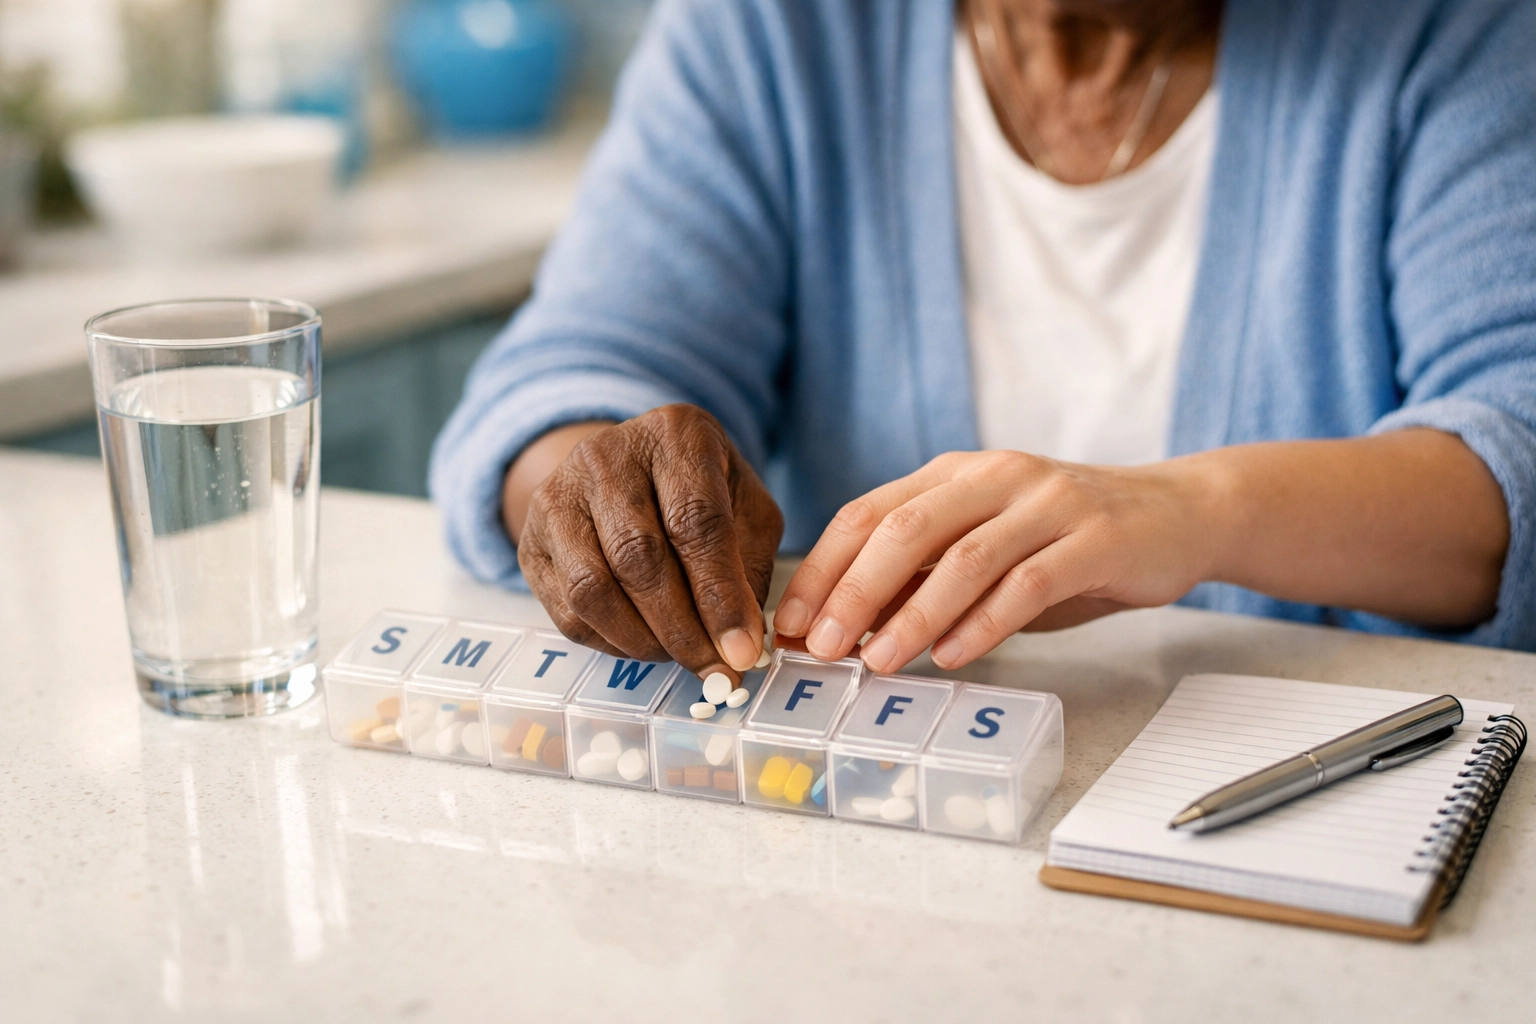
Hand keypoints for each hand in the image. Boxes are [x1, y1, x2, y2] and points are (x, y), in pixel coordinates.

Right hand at [513, 404, 784, 678]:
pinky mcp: (530, 541)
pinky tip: (643, 644)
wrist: (626, 468)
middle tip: (714, 668)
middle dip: (682, 628)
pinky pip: (566, 610)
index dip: (719, 595)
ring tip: (680, 656)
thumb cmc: (699, 491)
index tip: (742, 650)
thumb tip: (743, 643)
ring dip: (642, 641)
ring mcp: (558, 496)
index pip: (695, 521)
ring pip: (593, 589)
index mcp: (674, 435)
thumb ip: (750, 566)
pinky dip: (611, 643)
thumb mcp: (744, 508)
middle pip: (639, 557)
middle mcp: (605, 455)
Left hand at [772, 450, 1216, 671]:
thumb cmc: (1067, 543)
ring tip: (877, 661)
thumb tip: (847, 630)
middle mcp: (995, 477)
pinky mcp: (1095, 539)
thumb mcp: (988, 549)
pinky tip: (953, 657)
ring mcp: (1048, 503)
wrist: (1180, 513)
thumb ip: (927, 577)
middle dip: (854, 590)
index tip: (790, 624)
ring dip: (913, 614)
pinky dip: (984, 623)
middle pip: (905, 528)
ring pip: (964, 557)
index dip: (823, 569)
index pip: (867, 512)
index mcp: (955, 474)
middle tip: (822, 648)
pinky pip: (1028, 583)